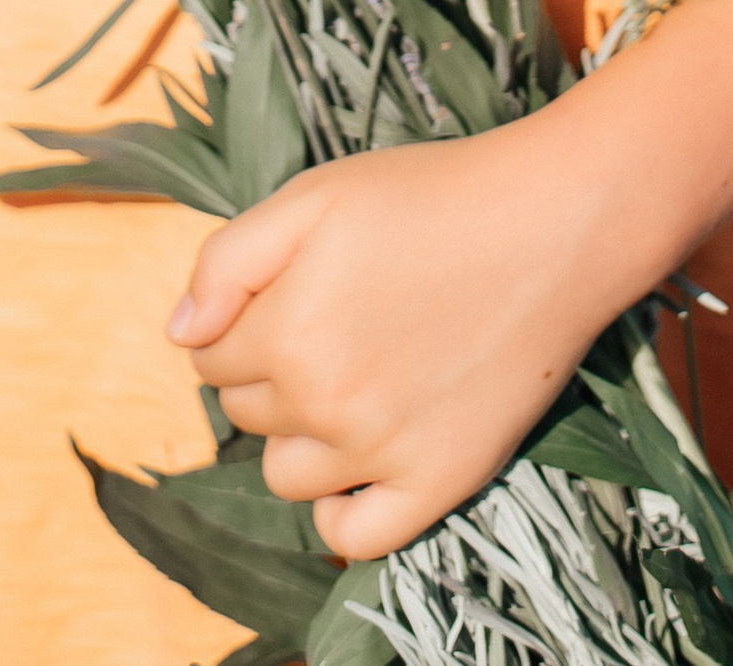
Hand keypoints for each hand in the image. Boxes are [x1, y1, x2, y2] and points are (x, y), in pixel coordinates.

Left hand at [167, 118, 618, 562]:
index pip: (208, 358)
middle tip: (322, 321)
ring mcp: (383, 454)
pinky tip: (354, 467)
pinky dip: (340, 512)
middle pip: (246, 414)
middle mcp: (324, 407)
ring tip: (343, 380)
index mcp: (284, 334)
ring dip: (296, 436)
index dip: (235, 322)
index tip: (279, 293)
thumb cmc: (429, 197)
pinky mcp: (440, 482)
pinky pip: (356, 537)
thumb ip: (227, 262)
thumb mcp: (313, 196)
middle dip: (264, 372)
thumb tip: (180, 335)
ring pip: (287, 477)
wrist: (552, 223)